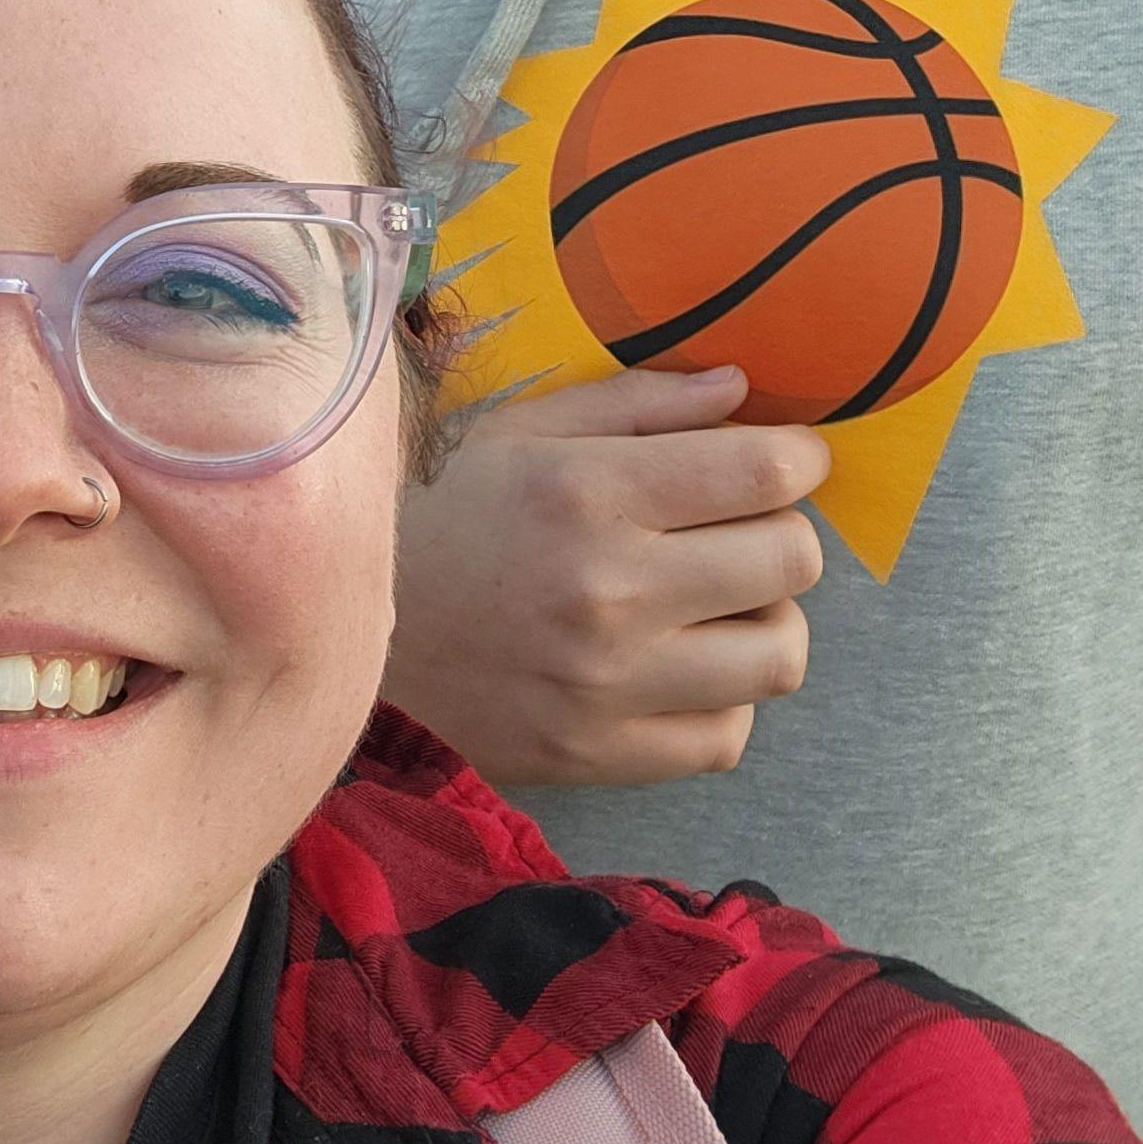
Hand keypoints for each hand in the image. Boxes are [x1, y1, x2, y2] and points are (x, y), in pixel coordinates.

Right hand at [384, 368, 828, 786]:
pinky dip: (721, 699)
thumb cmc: (439, 515)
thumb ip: (635, 404)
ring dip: (763, 620)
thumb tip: (740, 388)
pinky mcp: (600, 754)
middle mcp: (609, 589)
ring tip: (714, 605)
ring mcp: (608, 683)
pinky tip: (675, 667)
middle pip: (791, 560)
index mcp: (587, 491)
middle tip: (736, 530)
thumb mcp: (516, 431)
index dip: (797, 458)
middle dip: (780, 532)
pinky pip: (729, 735)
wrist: (345, 637)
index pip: (764, 471)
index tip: (781, 460)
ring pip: (780, 655)